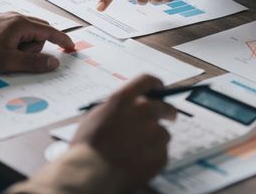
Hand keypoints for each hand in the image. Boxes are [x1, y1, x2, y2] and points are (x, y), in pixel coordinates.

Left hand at [0, 12, 73, 73]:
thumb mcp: (9, 62)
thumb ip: (34, 62)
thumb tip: (55, 63)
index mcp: (21, 24)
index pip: (50, 31)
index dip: (62, 40)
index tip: (71, 47)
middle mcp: (16, 16)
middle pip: (40, 31)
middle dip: (35, 46)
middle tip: (20, 58)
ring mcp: (7, 18)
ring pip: (28, 32)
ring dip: (24, 45)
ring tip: (7, 54)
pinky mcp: (0, 21)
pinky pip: (18, 31)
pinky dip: (17, 41)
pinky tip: (4, 49)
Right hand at [72, 75, 176, 190]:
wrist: (91, 174)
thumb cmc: (87, 146)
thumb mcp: (96, 116)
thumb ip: (116, 108)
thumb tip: (126, 108)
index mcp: (125, 99)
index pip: (147, 81)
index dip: (155, 84)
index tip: (159, 88)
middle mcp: (143, 112)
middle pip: (164, 106)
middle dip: (167, 111)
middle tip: (168, 116)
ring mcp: (154, 134)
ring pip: (163, 133)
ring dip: (155, 138)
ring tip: (137, 150)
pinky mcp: (160, 155)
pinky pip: (161, 153)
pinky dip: (153, 156)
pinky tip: (137, 162)